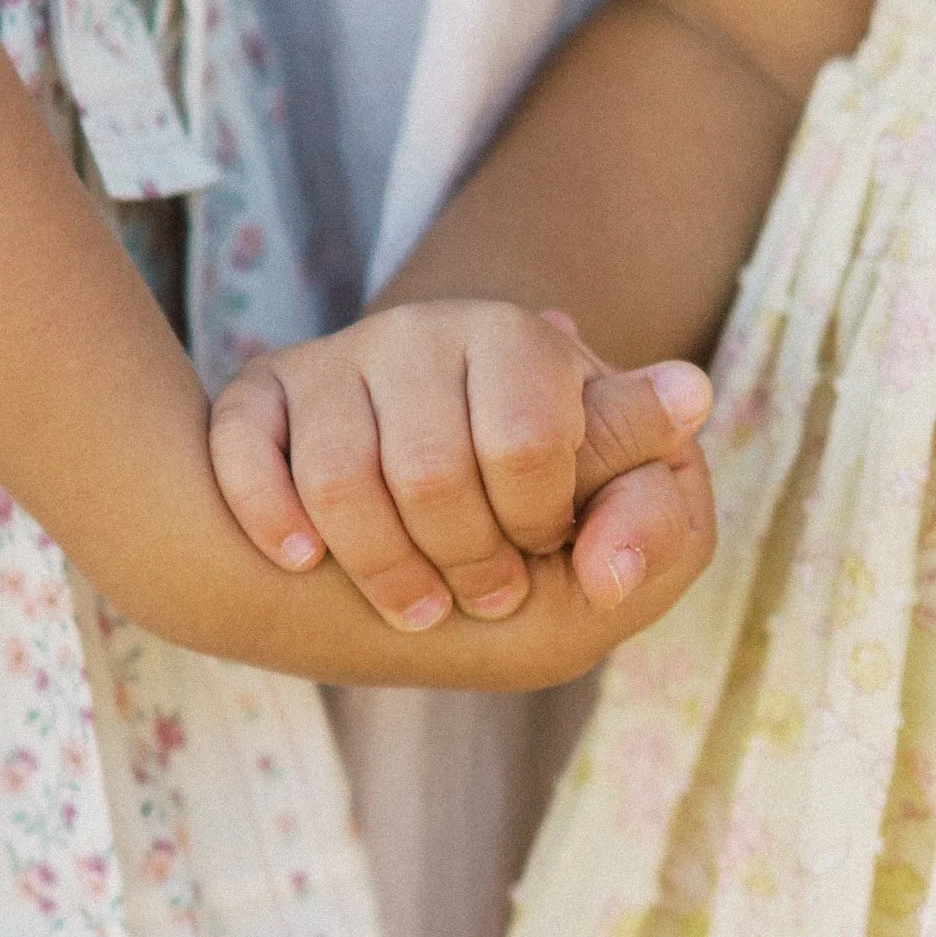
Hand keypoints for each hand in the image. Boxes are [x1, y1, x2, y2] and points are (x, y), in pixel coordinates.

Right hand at [210, 300, 714, 633]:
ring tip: (415, 605)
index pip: (529, 446)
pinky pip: (245, 452)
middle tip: (482, 596)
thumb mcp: (621, 509)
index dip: (540, 528)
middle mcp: (422, 332)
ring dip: (377, 570)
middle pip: (430, 476)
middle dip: (461, 565)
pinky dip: (269, 517)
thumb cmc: (541, 514)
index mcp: (522, 341)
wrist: (438, 485)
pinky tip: (300, 558)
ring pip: (337, 480)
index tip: (548, 553)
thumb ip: (656, 483)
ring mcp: (335, 359)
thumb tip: (691, 398)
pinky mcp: (261, 392)